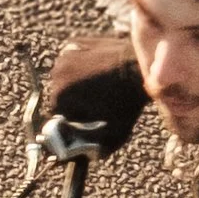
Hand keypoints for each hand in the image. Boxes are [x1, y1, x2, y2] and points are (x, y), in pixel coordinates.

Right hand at [35, 34, 146, 151]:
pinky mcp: (75, 42)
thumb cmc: (128, 102)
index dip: (74, 120)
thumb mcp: (113, 134)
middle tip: (97, 103)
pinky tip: (98, 71)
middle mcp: (57, 73)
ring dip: (76, 84)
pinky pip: (72, 60)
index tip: (89, 119)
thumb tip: (76, 155)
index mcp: (60, 96)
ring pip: (64, 78)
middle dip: (74, 102)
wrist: (141, 68)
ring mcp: (65, 55)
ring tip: (99, 87)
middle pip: (59, 95)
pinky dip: (80, 66)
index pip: (58, 116)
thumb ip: (91, 150)